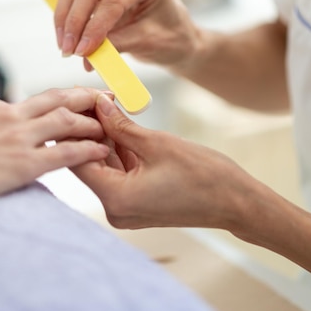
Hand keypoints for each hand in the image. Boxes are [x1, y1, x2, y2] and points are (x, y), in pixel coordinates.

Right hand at [0, 87, 110, 213]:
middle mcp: (6, 113)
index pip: (27, 101)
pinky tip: (104, 150)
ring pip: (67, 121)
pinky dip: (89, 149)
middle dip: (83, 96)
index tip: (67, 104)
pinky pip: (67, 153)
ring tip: (111, 124)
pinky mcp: (24, 163)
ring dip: (92, 122)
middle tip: (105, 97)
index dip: (52, 103)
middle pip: (55, 98)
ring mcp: (17, 137)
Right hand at [41, 0, 200, 71]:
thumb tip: (87, 54)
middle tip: (70, 51)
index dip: (95, 27)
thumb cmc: (168, 37)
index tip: (83, 51)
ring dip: (64, 17)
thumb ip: (118, 44)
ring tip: (64, 45)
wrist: (173, 37)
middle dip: (76, 22)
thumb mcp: (148, 42)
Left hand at [70, 94, 260, 231]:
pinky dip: (118, 152)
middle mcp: (115, 209)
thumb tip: (98, 105)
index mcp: (116, 199)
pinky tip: (117, 126)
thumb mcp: (156, 143)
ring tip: (104, 107)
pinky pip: (118, 174)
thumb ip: (120, 125)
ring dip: (104, 139)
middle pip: (88, 164)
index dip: (74, 129)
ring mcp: (125, 209)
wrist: (236, 202)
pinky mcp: (136, 203)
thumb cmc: (204, 175)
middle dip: (90, 131)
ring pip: (103, 167)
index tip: (76, 103)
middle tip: (91, 100)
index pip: (78, 160)